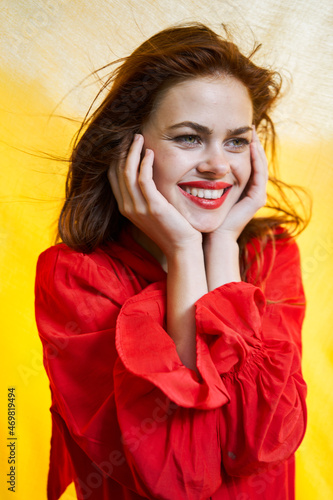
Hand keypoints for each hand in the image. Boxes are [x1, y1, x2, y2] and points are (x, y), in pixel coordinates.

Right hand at [107, 134, 201, 258]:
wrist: (181, 247)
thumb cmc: (171, 227)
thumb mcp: (152, 210)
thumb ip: (145, 194)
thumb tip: (146, 174)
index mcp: (125, 207)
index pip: (113, 176)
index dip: (117, 157)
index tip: (125, 142)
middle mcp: (127, 207)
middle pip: (117, 171)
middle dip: (122, 150)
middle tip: (131, 134)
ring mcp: (138, 208)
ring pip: (127, 172)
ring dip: (132, 152)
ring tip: (139, 137)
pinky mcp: (153, 207)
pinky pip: (143, 179)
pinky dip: (145, 163)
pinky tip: (150, 153)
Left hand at [203, 127, 267, 288]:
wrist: (209, 239)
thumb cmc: (200, 217)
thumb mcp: (196, 191)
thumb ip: (192, 176)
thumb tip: (177, 158)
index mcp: (236, 189)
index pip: (241, 163)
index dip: (238, 147)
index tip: (231, 131)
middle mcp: (248, 191)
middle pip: (253, 162)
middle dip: (250, 144)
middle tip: (246, 126)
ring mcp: (255, 195)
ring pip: (260, 165)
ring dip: (256, 147)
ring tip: (251, 131)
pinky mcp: (257, 199)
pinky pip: (260, 174)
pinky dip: (258, 159)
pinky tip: (253, 145)